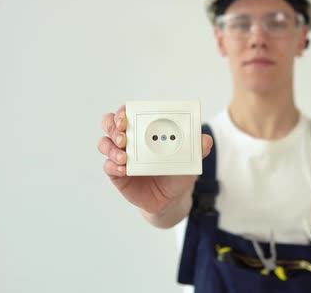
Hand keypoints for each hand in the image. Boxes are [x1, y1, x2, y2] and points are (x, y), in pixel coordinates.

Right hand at [97, 105, 213, 216]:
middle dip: (113, 125)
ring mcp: (120, 156)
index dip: (124, 111)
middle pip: (110, 124)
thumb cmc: (177, 173)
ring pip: (104, 143)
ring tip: (124, 156)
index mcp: (144, 130)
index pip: (128, 113)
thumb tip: (206, 140)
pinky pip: (107, 166)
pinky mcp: (116, 174)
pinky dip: (113, 165)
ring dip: (111, 147)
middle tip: (123, 134)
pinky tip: (124, 169)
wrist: (170, 200)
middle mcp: (129, 140)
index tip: (127, 115)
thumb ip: (197, 149)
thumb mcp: (189, 160)